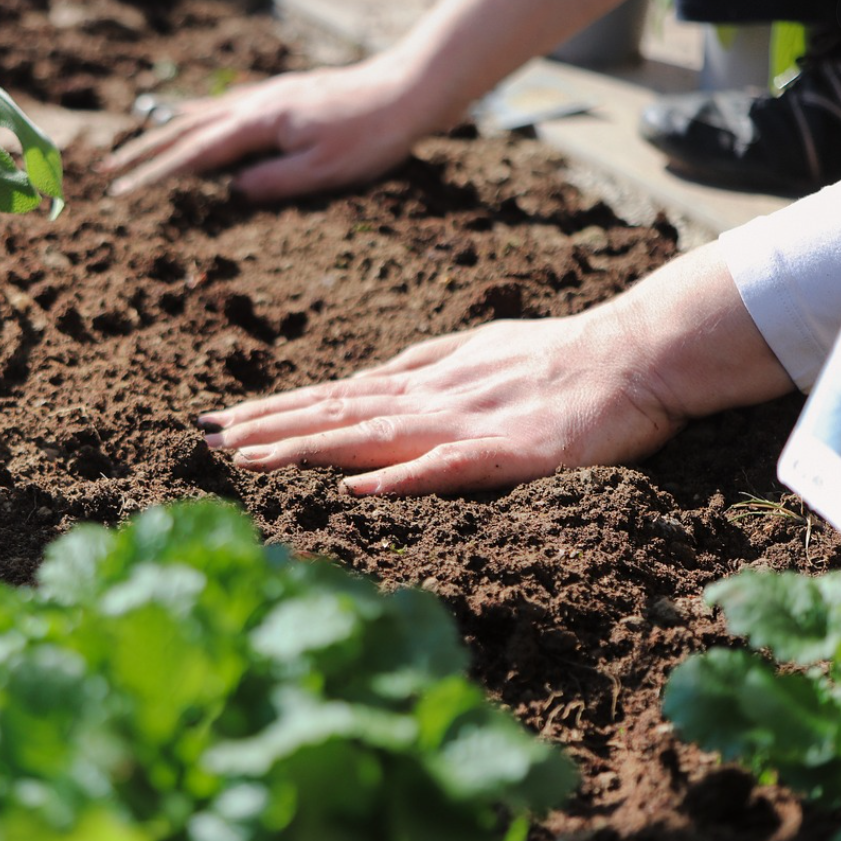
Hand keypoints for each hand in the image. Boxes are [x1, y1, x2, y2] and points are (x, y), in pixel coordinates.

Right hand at [101, 58, 434, 201]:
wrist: (407, 89)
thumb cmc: (371, 135)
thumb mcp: (324, 170)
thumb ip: (274, 182)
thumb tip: (233, 192)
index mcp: (260, 124)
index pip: (195, 154)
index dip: (156, 175)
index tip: (122, 192)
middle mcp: (256, 104)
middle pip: (186, 129)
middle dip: (144, 152)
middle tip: (107, 170)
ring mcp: (267, 96)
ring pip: (202, 114)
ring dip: (164, 132)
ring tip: (134, 146)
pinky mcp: (282, 96)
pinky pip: (225, 105)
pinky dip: (197, 115)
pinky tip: (192, 118)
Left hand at [198, 312, 682, 495]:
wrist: (637, 353)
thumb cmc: (559, 355)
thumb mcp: (477, 352)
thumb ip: (422, 365)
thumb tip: (368, 377)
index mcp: (424, 382)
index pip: (333, 397)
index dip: (274, 410)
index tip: (219, 421)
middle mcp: (431, 399)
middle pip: (336, 413)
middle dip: (267, 427)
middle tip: (204, 438)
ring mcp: (467, 423)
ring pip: (372, 436)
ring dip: (308, 447)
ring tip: (249, 458)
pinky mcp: (510, 452)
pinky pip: (449, 466)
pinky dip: (401, 478)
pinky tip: (357, 488)